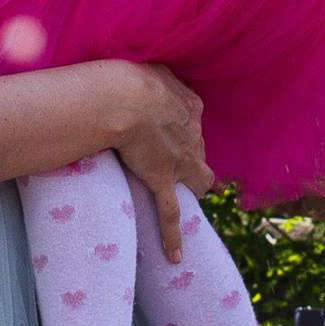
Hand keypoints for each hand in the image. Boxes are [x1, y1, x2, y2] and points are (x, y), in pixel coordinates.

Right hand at [103, 60, 213, 261]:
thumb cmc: (129, 77)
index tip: (172, 136)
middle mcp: (192, 135)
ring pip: (198, 181)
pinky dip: (173, 236)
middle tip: (175, 165)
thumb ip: (152, 75)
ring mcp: (180, 161)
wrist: (124, 98)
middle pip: (200, 152)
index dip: (184, 132)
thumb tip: (145, 72)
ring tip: (186, 197)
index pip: (194, 122)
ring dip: (193, 188)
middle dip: (192, 160)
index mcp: (189, 106)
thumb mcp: (148, 68)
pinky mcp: (164, 181)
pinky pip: (170, 214)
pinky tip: (175, 256)